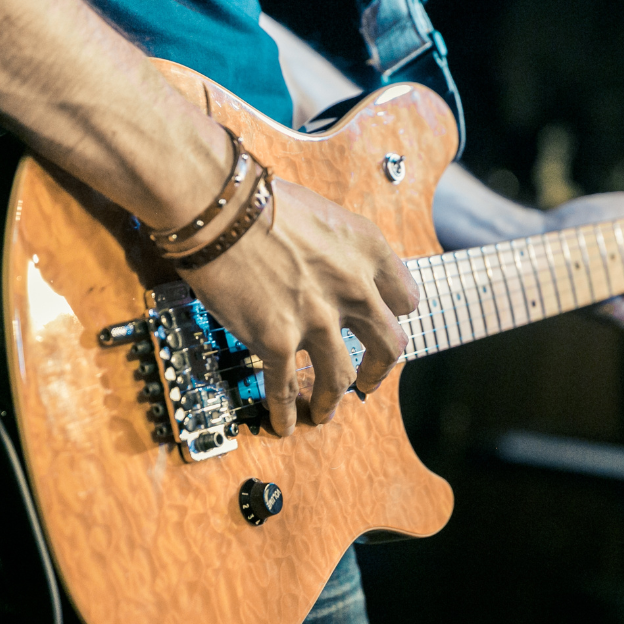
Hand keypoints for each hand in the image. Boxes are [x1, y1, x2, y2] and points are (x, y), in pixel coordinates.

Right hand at [179, 180, 418, 435]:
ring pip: (340, 377)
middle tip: (370, 377)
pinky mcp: (278, 342)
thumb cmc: (258, 200)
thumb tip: (327, 269)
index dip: (394, 313)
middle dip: (379, 368)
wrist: (217, 208)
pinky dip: (286, 412)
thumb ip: (337, 249)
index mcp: (368, 251)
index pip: (405, 297)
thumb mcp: (322, 213)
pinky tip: (284, 423)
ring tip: (324, 410)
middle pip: (389, 345)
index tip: (383, 321)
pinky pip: (286, 389)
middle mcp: (353, 289)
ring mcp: (318, 320)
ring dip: (333, 399)